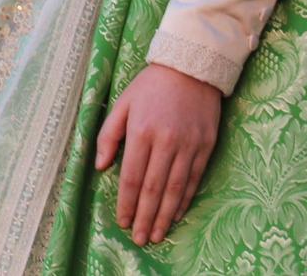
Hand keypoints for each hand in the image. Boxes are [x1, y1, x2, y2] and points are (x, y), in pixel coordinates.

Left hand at [95, 62, 222, 245]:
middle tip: (139, 238)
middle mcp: (165, 141)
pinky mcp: (206, 146)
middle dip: (144, 216)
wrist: (190, 68)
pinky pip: (193, 179)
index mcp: (141, 131)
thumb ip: (108, 135)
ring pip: (174, 189)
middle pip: (152, 188)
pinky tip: (175, 214)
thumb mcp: (122, 104)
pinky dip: (184, 200)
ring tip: (156, 234)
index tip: (121, 220)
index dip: (125, 202)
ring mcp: (188, 145)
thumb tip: (100, 166)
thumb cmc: (150, 86)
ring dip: (164, 215)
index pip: (131, 176)